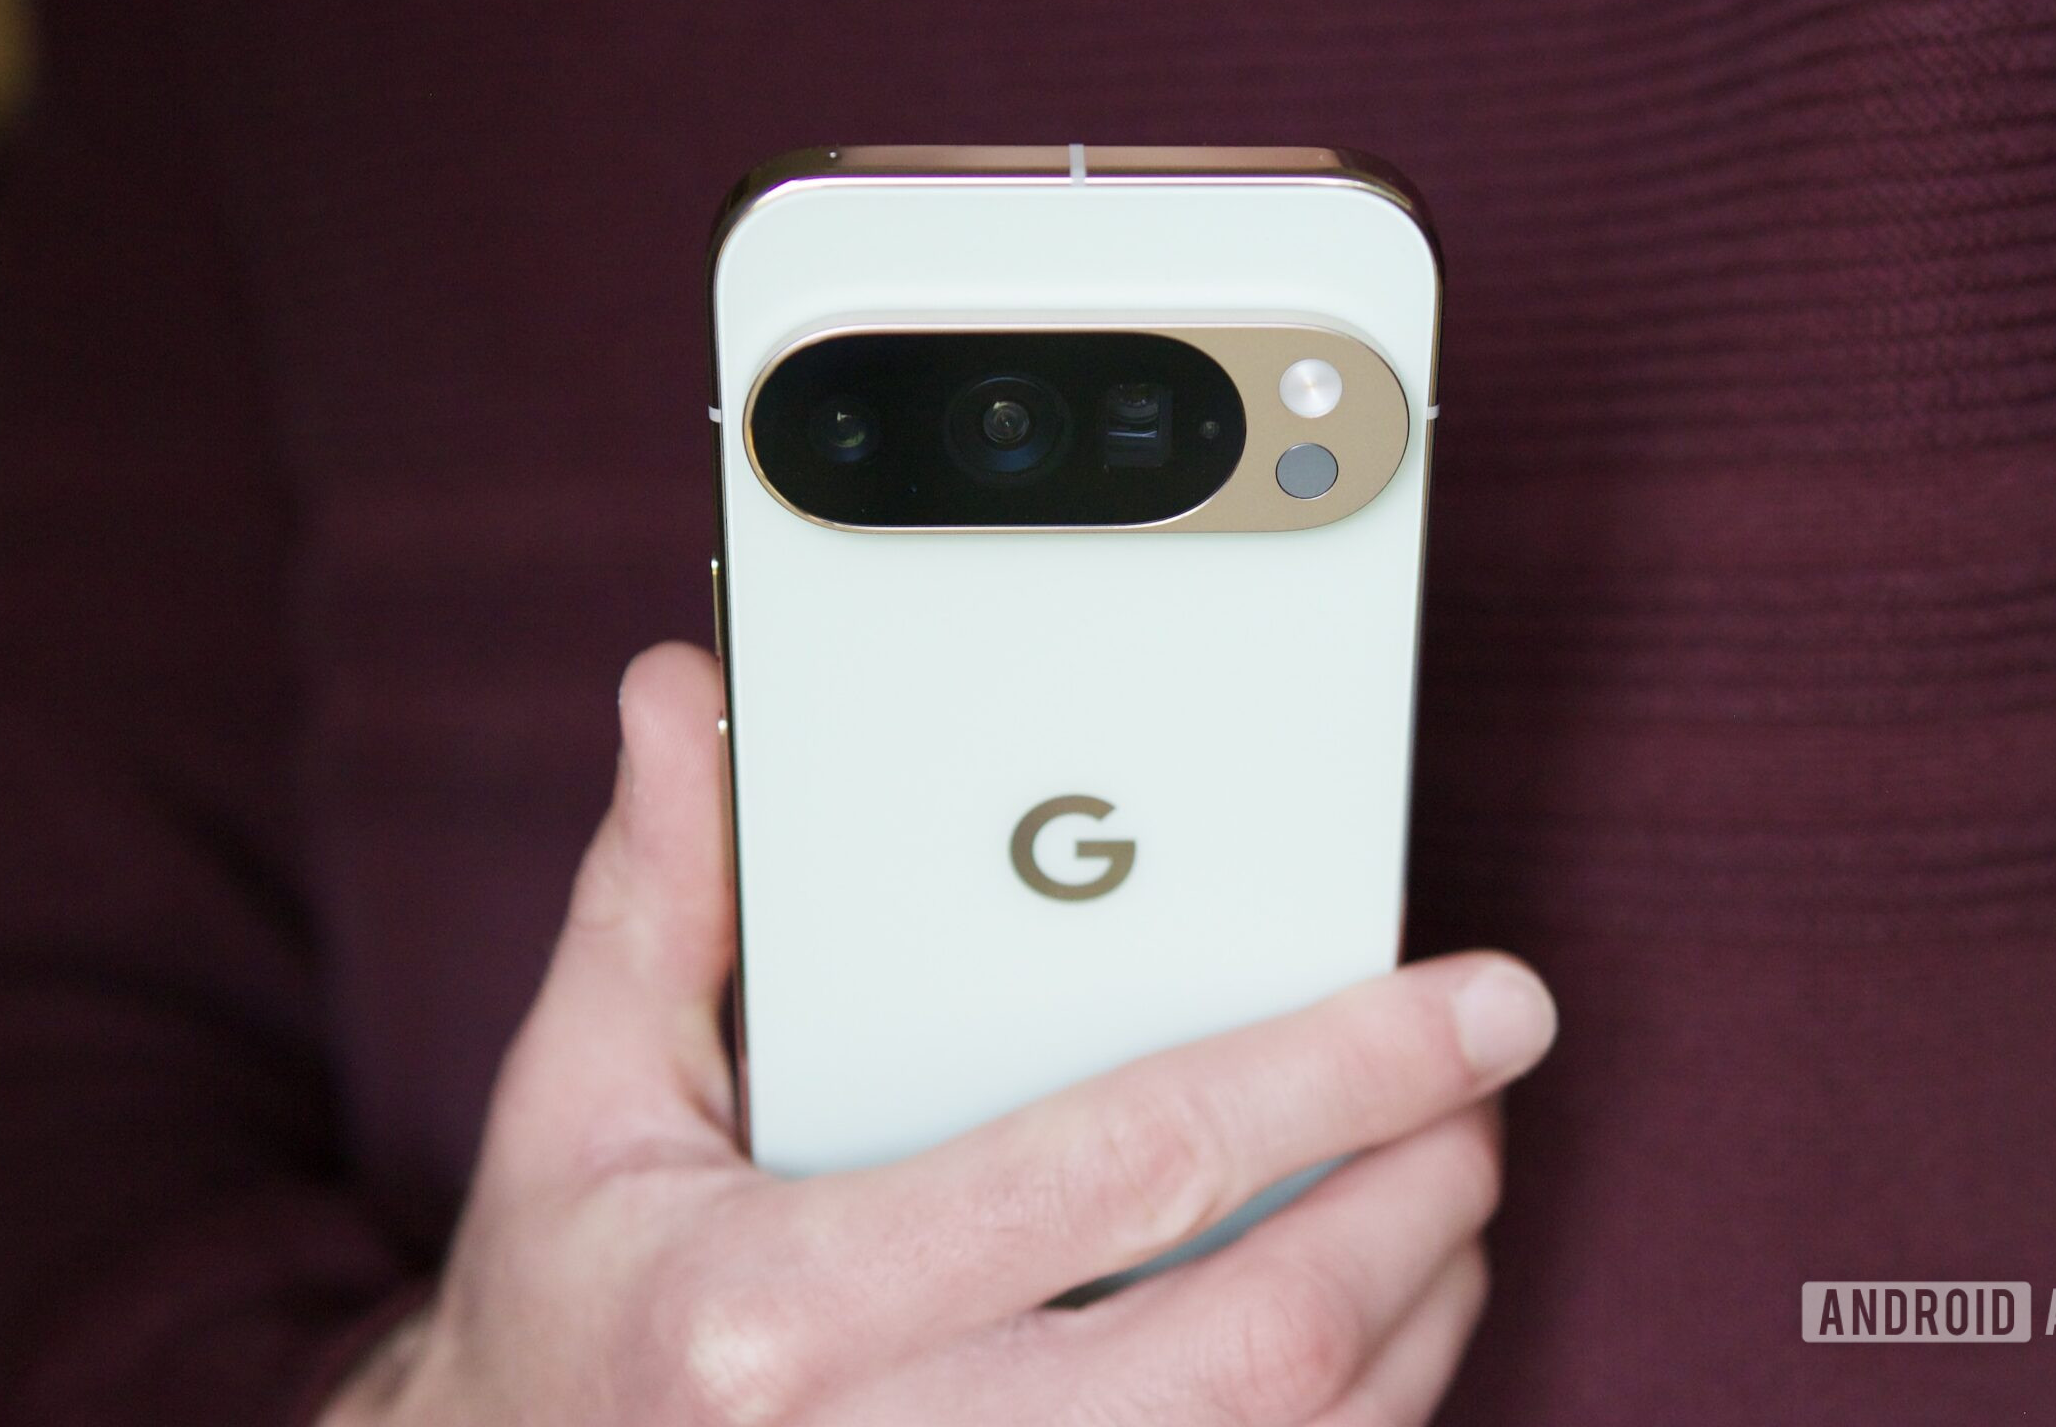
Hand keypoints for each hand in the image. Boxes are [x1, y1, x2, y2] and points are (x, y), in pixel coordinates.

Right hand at [321, 643, 1556, 1426]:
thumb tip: (677, 702)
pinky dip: (1353, 1425)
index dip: (1330, 1071)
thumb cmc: (572, 1311)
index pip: (1123, 1170)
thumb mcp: (582, 1104)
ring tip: (1446, 1186)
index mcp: (777, 1313)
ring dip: (1417, 1319)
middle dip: (1419, 1198)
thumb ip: (656, 899)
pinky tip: (1370, 1332)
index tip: (1470, 1002)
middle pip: (1258, 1344)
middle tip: (1484, 1084)